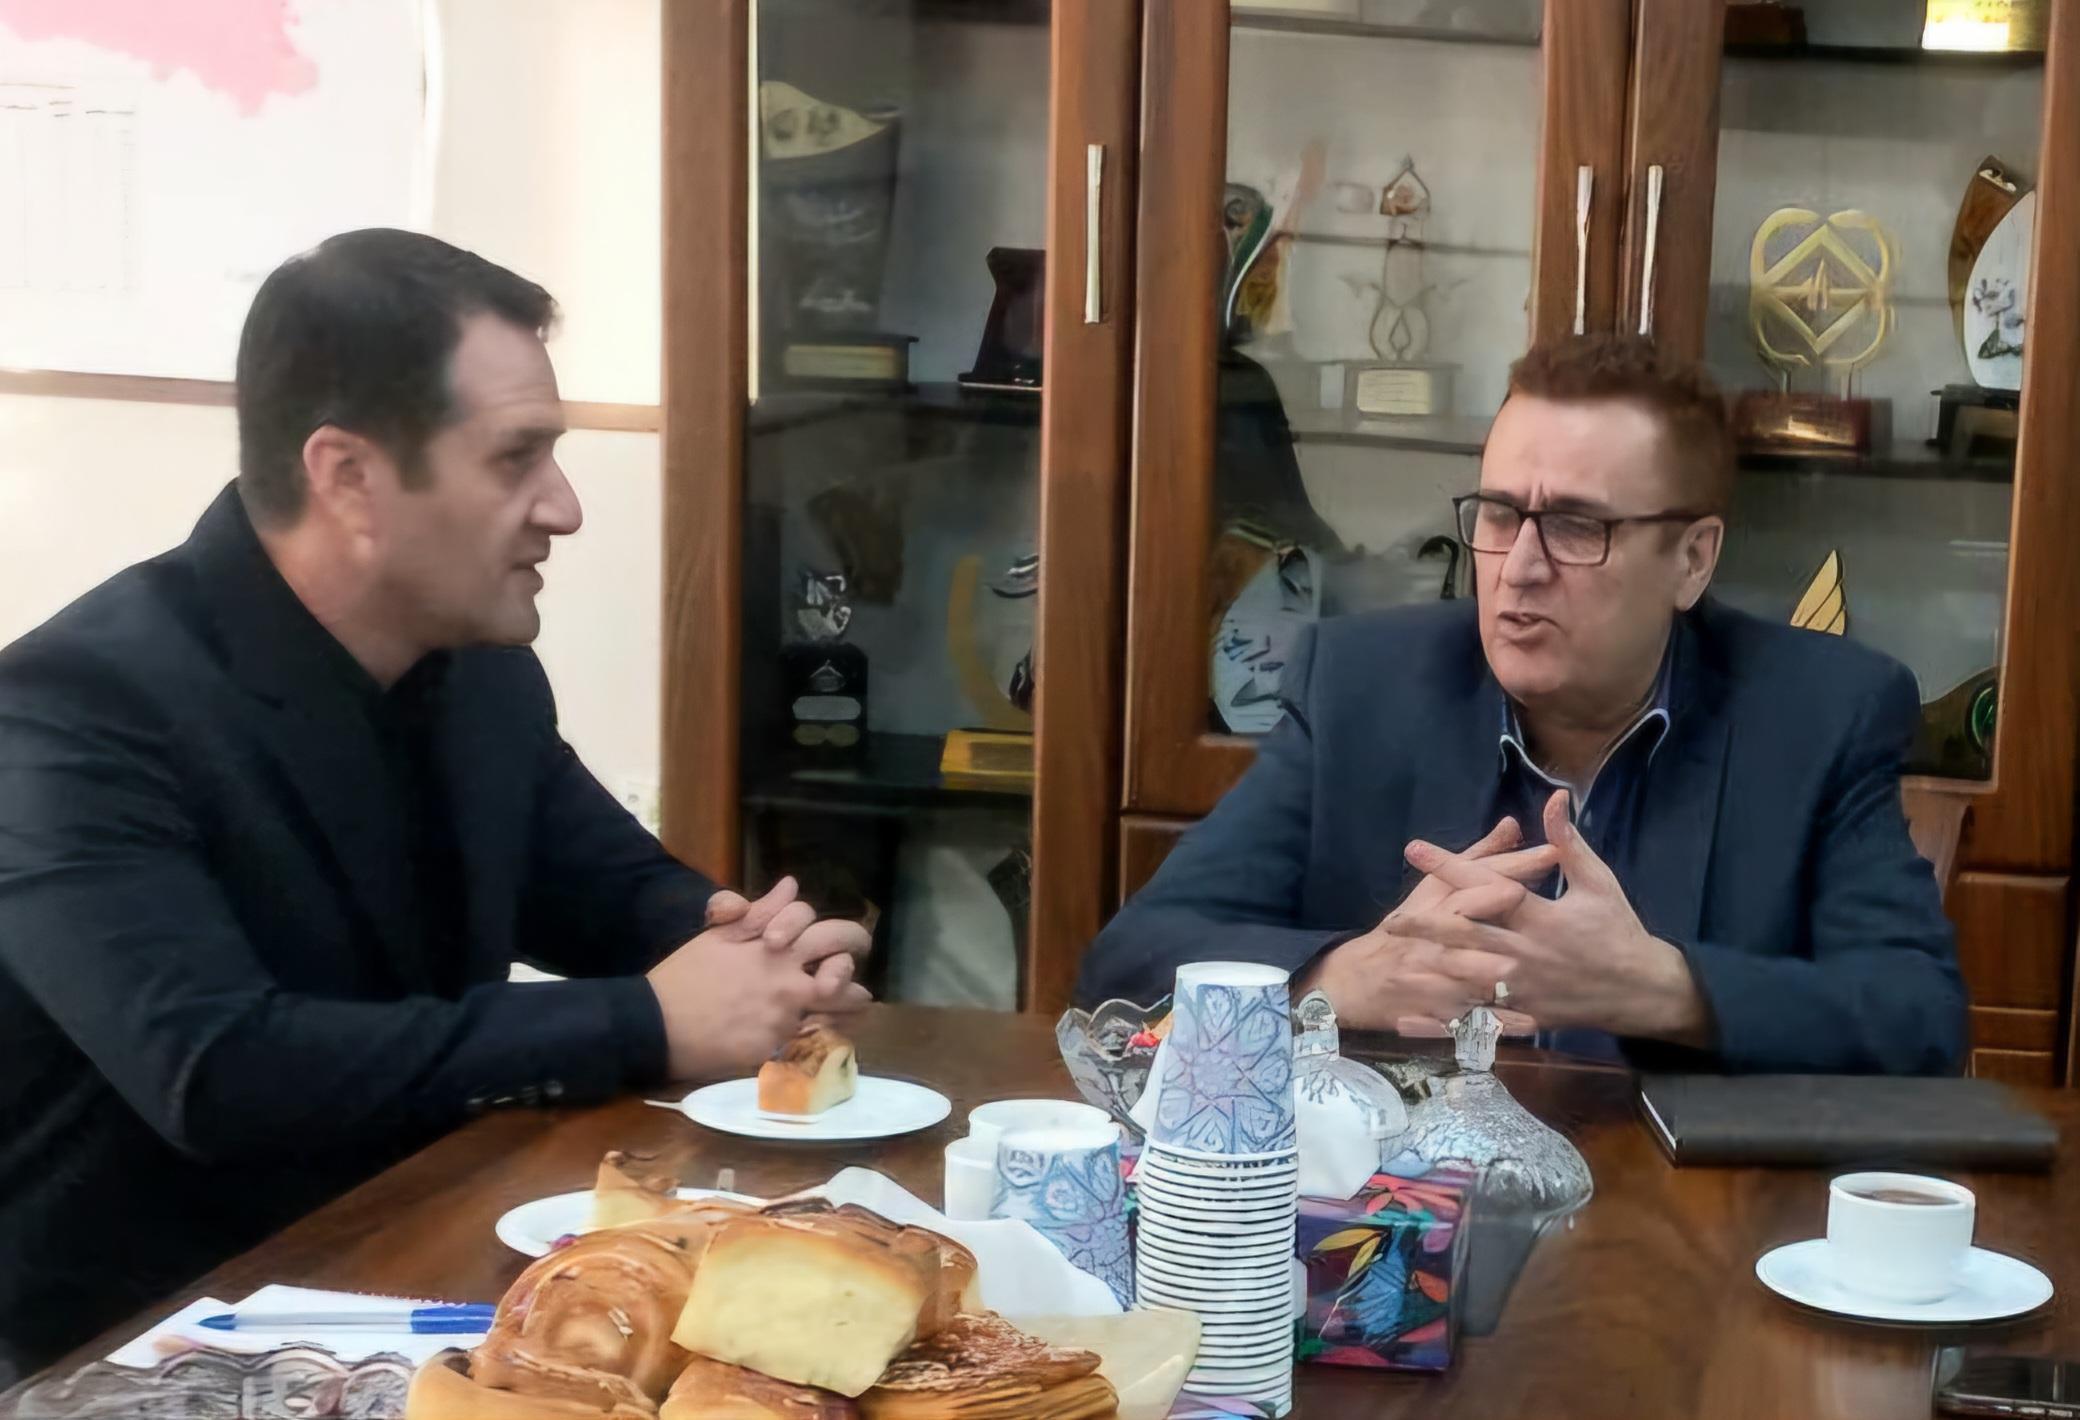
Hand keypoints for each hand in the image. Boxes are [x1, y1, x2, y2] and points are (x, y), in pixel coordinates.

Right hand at [648, 878, 873, 1079]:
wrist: (656, 1025)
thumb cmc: (684, 977)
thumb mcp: (718, 936)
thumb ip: (759, 911)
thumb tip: (791, 884)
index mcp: (774, 947)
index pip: (826, 931)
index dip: (839, 934)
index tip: (843, 942)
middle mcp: (788, 980)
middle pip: (842, 966)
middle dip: (855, 962)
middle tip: (862, 970)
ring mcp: (785, 1016)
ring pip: (836, 1007)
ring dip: (847, 1003)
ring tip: (855, 1003)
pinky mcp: (776, 1048)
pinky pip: (811, 1039)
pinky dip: (819, 1033)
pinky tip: (823, 1033)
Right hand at [1295, 817, 1556, 1030]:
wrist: (1353, 981)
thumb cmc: (1403, 933)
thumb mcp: (1433, 891)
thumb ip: (1478, 860)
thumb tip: (1512, 825)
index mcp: (1435, 905)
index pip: (1471, 880)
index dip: (1508, 869)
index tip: (1547, 855)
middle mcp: (1428, 939)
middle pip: (1461, 923)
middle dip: (1491, 916)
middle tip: (1525, 906)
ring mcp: (1426, 977)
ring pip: (1454, 973)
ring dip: (1480, 971)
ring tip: (1510, 971)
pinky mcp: (1431, 1013)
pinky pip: (1464, 1019)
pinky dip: (1492, 1022)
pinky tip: (1524, 1023)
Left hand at [1391, 791, 1708, 1042]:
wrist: (1643, 991)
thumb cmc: (1618, 930)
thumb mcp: (1598, 882)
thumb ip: (1569, 843)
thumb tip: (1554, 798)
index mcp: (1541, 918)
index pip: (1488, 887)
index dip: (1451, 866)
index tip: (1415, 849)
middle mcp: (1526, 954)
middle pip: (1467, 939)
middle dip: (1426, 928)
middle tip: (1391, 920)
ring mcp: (1522, 990)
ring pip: (1467, 982)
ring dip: (1431, 971)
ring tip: (1396, 961)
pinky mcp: (1523, 1017)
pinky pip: (1476, 1022)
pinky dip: (1442, 1023)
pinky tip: (1411, 1020)